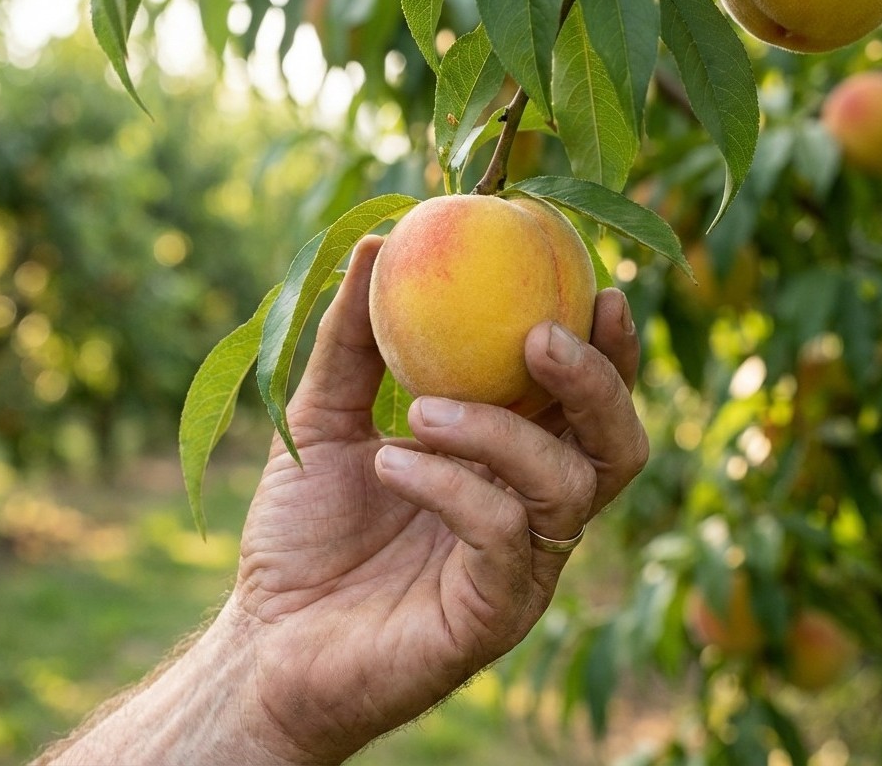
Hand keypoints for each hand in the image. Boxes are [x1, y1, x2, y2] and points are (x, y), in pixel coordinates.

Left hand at [237, 235, 646, 762]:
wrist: (264, 638)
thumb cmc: (302, 531)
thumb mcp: (323, 417)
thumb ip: (352, 339)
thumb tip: (376, 242)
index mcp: (510, 463)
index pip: (585, 403)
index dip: (609, 348)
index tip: (597, 284)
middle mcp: (531, 512)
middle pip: (616, 446)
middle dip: (596, 384)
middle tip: (538, 337)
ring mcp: (520, 567)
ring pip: (569, 486)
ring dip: (502, 431)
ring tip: (421, 411)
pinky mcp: (493, 615)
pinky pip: (505, 535)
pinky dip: (452, 485)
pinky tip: (389, 466)